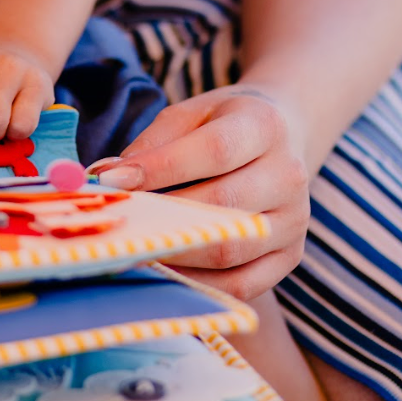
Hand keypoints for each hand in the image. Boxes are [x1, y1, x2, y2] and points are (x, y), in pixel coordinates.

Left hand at [90, 85, 310, 301]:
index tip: (111, 181)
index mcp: (264, 126)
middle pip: (223, 204)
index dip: (160, 168)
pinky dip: (198, 284)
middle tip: (117, 222)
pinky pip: (241, 284)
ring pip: (230, 249)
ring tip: (134, 247)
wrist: (282, 139)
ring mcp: (295, 220)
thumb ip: (150, 146)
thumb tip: (107, 179)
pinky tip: (164, 271)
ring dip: (175, 254)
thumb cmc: (222, 126)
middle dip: (162, 216)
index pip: (214, 151)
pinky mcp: (290, 256)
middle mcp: (289, 174)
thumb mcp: (188, 116)